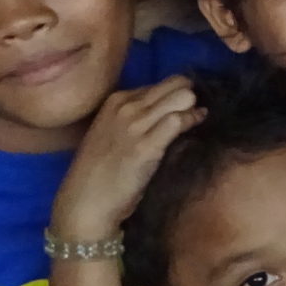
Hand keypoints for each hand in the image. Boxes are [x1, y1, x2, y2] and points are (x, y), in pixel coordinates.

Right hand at [50, 76, 204, 240]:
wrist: (85, 201)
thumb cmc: (100, 172)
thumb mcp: (113, 132)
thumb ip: (136, 117)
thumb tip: (169, 110)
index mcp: (115, 101)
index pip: (158, 85)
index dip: (175, 93)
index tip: (186, 104)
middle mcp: (125, 107)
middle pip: (174, 84)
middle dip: (189, 94)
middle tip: (197, 107)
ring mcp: (135, 124)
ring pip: (181, 97)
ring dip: (194, 106)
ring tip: (200, 116)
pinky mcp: (146, 145)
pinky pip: (179, 121)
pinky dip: (193, 120)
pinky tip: (199, 123)